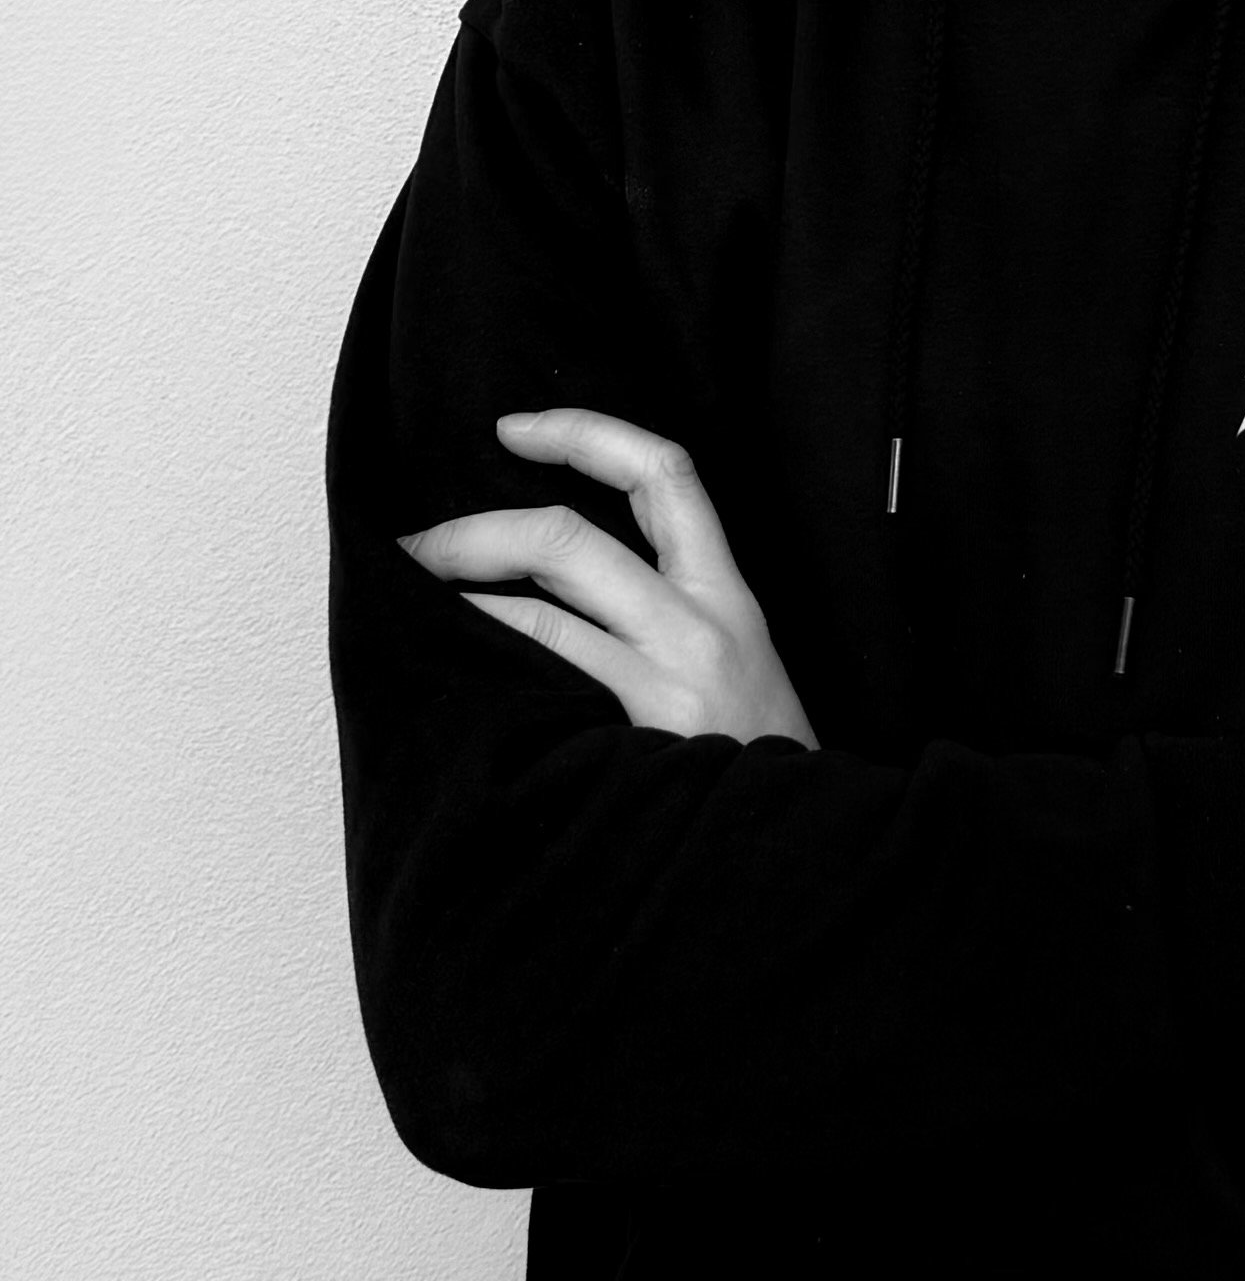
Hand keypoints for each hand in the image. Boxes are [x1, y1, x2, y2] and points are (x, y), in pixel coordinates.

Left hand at [399, 409, 817, 747]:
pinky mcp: (636, 731)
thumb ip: (676, 616)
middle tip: (417, 547)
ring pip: (540, 600)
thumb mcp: (743, 667)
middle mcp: (700, 623)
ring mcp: (667, 677)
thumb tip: (562, 574)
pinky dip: (483, 654)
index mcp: (728, 596)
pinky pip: (540, 668)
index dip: (586, 432)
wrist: (795, 852)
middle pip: (570, 534)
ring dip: (458, 594)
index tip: (515, 428)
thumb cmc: (755, 767)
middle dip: (475, 529)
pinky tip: (449, 668)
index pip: (665, 472)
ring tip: (412, 602)